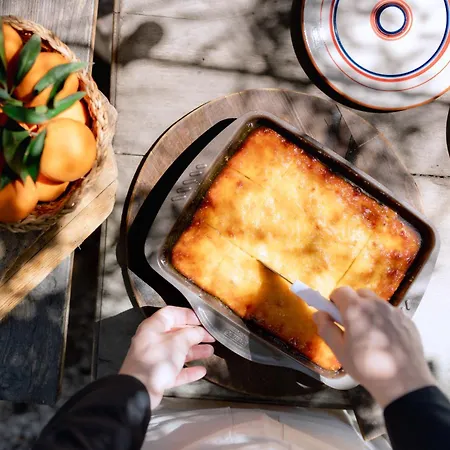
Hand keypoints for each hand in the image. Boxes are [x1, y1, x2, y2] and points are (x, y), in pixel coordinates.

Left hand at [119, 306, 214, 407]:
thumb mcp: (178, 341)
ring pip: (178, 352)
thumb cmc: (158, 359)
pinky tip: (202, 371)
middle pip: (176, 333)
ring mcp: (155, 359)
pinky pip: (176, 370)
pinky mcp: (158, 376)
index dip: (187, 314)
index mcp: (154, 327)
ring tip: (211, 351)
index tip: (202, 320)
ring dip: (194, 351)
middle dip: (195, 335)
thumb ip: (191, 333)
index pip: (171, 313)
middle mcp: (153, 341)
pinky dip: (189, 370)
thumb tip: (200, 332)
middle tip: (211, 337)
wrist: (139, 390)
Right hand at [313, 287, 434, 407]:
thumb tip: (319, 314)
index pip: (340, 291)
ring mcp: (394, 311)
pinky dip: (384, 320)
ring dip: (369, 311)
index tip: (335, 316)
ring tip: (370, 334)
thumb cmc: (366, 366)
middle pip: (359, 294)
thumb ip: (326, 328)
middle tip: (351, 325)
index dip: (334, 301)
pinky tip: (386, 340)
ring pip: (376, 303)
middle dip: (352, 304)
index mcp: (355, 308)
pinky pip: (390, 313)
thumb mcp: (339, 351)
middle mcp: (375, 304)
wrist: (404, 383)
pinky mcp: (407, 320)